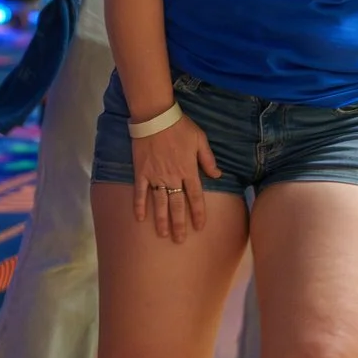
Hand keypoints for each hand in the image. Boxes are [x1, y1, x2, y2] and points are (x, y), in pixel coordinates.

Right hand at [131, 111, 220, 238]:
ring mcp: (156, 176)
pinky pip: (140, 192)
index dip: (198, 213)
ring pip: (159, 203)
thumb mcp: (200, 140)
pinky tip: (140, 219)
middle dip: (179, 224)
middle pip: (177, 205)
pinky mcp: (141, 172)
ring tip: (163, 235)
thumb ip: (208, 159)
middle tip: (180, 240)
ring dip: (161, 220)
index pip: (195, 197)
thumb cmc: (180, 126)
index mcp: (188, 170)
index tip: (199, 227)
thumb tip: (218, 175)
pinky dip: (139, 206)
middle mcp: (172, 177)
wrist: (155, 117)